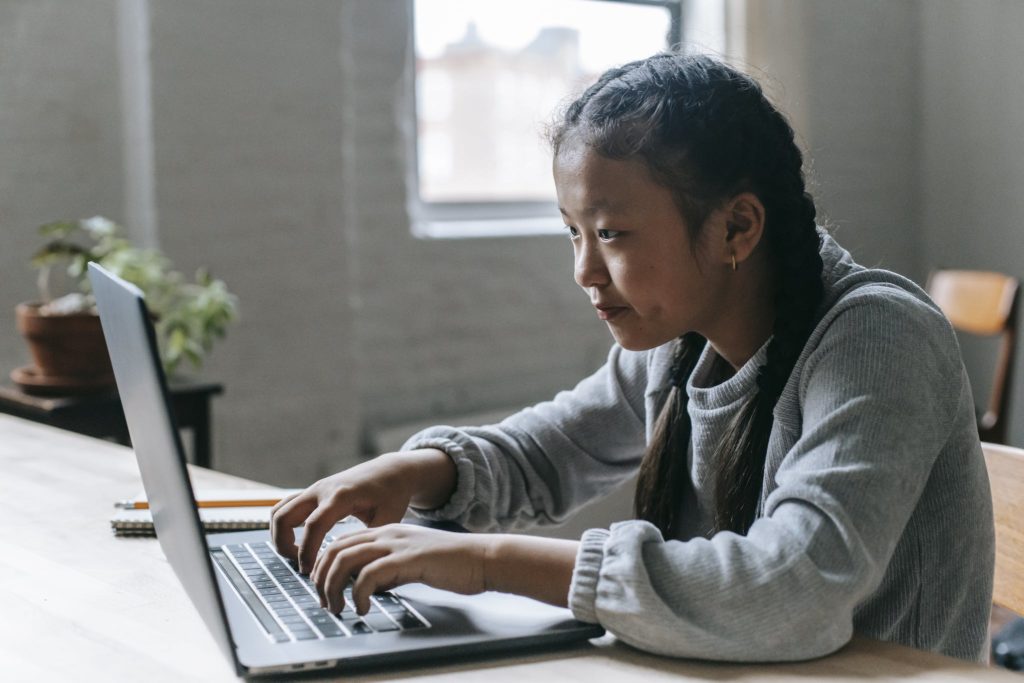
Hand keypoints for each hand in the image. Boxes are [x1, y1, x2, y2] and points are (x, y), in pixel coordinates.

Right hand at [270, 449, 455, 572]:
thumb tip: (356, 570)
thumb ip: (371, 542)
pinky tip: (299, 543)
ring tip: (297, 556)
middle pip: (284, 516)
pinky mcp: (312, 492)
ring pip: (279, 510)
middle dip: (283, 544)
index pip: (314, 525)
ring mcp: (314, 489)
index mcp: (341, 496)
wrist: (391, 471)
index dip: (307, 550)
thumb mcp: (389, 518)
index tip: (307, 570)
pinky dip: (283, 526)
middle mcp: (322, 489)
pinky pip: (285, 507)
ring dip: (279, 535)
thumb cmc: (392, 495)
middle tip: (300, 566)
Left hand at [311, 523, 489, 613]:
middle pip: (335, 549)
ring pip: (345, 560)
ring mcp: (397, 544)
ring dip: (333, 586)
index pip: (340, 542)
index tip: (324, 589)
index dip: (324, 566)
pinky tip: (363, 608)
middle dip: (322, 578)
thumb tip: (366, 587)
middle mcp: (387, 533)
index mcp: (387, 531)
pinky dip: (358, 594)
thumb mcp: (411, 562)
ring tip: (338, 607)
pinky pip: (368, 575)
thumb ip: (387, 570)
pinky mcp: (407, 559)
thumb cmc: (451, 564)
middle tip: (326, 602)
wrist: (481, 558)